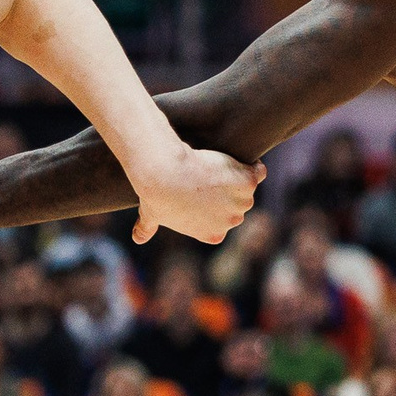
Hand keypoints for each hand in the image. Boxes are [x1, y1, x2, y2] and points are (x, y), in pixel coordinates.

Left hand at [129, 145, 264, 244]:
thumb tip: (137, 238)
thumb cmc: (156, 195)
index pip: (222, 221)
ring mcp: (243, 202)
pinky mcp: (248, 181)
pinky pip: (258, 172)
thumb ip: (147, 228)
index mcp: (213, 234)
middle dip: (228, 193)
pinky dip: (254, 166)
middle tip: (211, 176)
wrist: (166, 173)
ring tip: (222, 164)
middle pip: (238, 205)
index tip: (205, 194)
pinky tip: (243, 158)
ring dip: (239, 176)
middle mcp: (232, 222)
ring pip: (247, 187)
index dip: (215, 207)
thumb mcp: (151, 215)